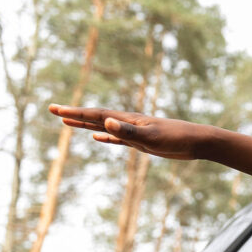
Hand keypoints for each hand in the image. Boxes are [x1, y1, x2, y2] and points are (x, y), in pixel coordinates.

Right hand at [49, 104, 205, 159]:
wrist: (198, 141)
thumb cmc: (178, 138)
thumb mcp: (152, 137)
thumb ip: (129, 131)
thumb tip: (106, 122)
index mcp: (129, 119)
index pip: (96, 113)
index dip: (75, 112)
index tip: (55, 110)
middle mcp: (129, 122)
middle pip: (95, 117)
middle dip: (74, 114)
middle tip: (52, 110)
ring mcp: (135, 131)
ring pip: (104, 126)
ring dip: (85, 124)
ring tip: (67, 122)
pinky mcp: (142, 141)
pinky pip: (118, 138)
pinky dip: (105, 137)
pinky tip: (97, 137)